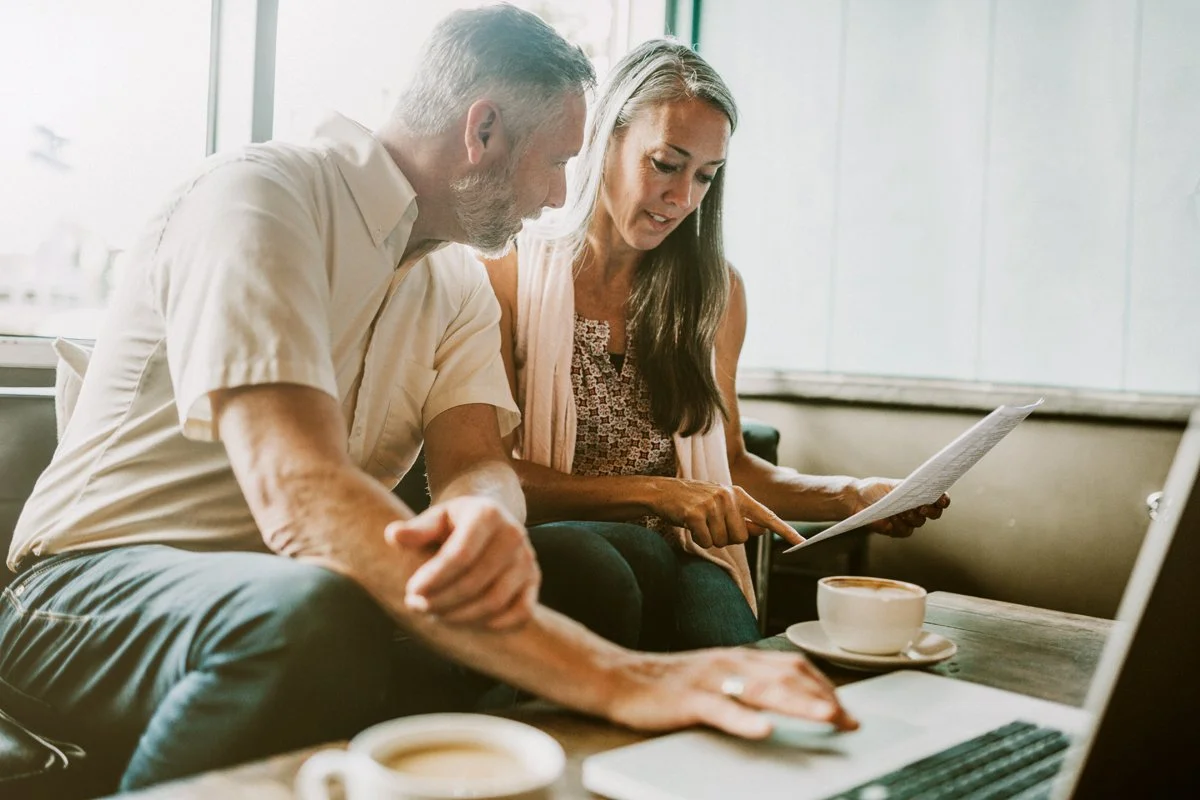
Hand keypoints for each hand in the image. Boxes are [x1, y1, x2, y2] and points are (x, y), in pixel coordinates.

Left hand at [384, 497, 539, 629]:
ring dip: (460, 616)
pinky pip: (521, 613)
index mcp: (487, 514)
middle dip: (441, 601)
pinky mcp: (534, 580)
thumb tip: (393, 535)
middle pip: (475, 582)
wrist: (490, 521)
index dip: (434, 578)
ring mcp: (527, 559)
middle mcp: (513, 535)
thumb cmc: (456, 523)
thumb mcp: (436, 518)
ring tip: (434, 614)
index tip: (411, 591)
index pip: (460, 555)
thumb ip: (417, 529)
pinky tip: (467, 621)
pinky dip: (495, 624)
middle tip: (416, 606)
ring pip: (495, 601)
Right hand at [604, 648, 857, 737]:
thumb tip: (790, 701)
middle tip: (848, 721)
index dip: (825, 686)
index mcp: (740, 658)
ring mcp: (710, 680)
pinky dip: (745, 720)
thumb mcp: (717, 677)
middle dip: (823, 697)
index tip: (847, 710)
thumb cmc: (669, 684)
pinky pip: (721, 710)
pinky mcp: (688, 700)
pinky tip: (764, 729)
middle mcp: (731, 663)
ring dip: (799, 704)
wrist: (618, 677)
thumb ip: (750, 685)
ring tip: (826, 718)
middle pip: (787, 675)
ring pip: (762, 689)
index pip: (794, 666)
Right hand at [653, 479, 802, 547]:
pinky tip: (690, 525)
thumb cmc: (694, 500)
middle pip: (741, 538)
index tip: (801, 542)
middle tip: (711, 524)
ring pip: (723, 541)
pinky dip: (697, 539)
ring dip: (710, 538)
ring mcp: (712, 504)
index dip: (785, 530)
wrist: (662, 491)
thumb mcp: (721, 504)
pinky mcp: (696, 514)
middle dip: (726, 537)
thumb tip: (762, 529)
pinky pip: (705, 541)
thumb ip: (742, 517)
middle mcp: (728, 496)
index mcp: (738, 494)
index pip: (767, 515)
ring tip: (700, 522)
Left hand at [851, 477, 949, 537]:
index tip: (942, 500)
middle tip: (921, 508)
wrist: (856, 499)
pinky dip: (900, 524)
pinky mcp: (898, 530)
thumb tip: (926, 490)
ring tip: (899, 509)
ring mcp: (908, 520)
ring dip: (911, 516)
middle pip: (934, 513)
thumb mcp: (893, 485)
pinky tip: (892, 518)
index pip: (938, 498)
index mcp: (918, 494)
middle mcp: (916, 508)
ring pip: (919, 522)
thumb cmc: (874, 489)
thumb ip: (910, 488)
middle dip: (931, 511)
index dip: (943, 500)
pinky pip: (906, 530)